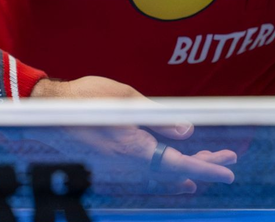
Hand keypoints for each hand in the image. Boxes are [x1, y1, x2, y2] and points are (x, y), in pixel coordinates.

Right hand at [31, 76, 237, 193]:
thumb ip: (159, 118)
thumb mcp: (126, 99)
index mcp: (133, 148)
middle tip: (227, 159)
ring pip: (160, 175)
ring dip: (185, 170)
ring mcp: (117, 168)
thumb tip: (188, 130)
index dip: (206, 168)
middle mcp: (127, 165)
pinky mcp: (110, 166)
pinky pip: (145, 175)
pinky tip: (175, 176)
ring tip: (208, 165)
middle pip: (173, 172)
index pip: (179, 163)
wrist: (46, 112)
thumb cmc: (84, 98)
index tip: (229, 171)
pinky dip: (165, 174)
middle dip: (203, 165)